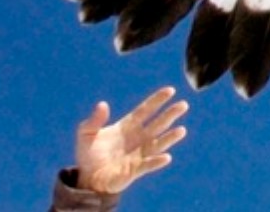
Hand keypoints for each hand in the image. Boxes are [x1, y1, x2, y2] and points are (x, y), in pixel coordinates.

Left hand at [74, 86, 188, 194]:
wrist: (87, 178)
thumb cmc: (88, 155)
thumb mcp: (85, 134)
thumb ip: (94, 120)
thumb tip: (102, 104)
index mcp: (127, 126)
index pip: (145, 111)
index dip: (157, 101)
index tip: (170, 90)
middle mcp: (137, 138)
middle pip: (157, 124)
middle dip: (170, 115)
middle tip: (183, 105)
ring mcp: (138, 154)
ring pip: (158, 144)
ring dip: (169, 138)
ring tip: (181, 130)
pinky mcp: (135, 171)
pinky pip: (148, 165)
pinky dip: (156, 162)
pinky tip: (166, 157)